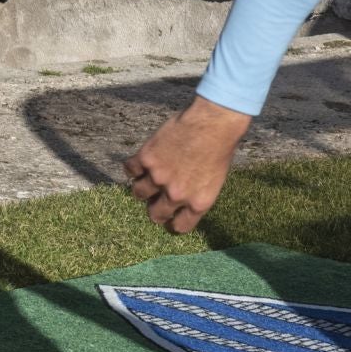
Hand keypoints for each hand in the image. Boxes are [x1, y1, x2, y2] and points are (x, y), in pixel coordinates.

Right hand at [123, 96, 252, 233]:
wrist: (212, 124)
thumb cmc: (220, 149)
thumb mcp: (214, 181)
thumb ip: (195, 194)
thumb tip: (179, 200)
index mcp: (198, 203)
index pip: (179, 227)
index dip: (172, 222)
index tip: (169, 217)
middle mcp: (176, 195)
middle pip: (155, 214)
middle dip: (154, 207)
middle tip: (154, 198)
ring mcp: (158, 177)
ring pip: (138, 193)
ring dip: (141, 186)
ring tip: (147, 175)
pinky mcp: (146, 159)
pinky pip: (130, 169)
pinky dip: (133, 166)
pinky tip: (141, 160)